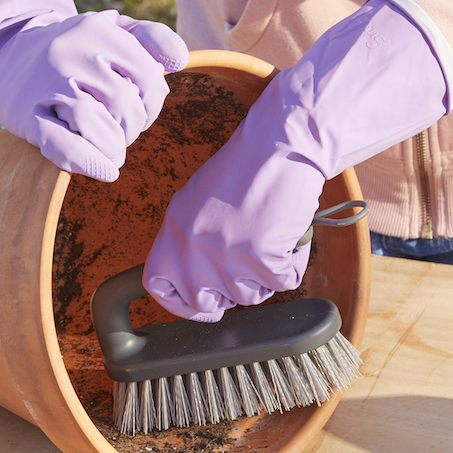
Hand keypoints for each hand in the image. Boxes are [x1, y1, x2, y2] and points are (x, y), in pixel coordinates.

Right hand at [0, 0, 188, 180]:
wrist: (7, 49)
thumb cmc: (75, 46)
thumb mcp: (113, 29)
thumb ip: (152, 38)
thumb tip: (179, 62)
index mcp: (98, 30)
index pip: (148, 78)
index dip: (153, 105)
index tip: (140, 113)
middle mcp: (71, 52)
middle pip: (125, 105)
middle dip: (132, 128)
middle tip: (122, 133)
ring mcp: (46, 83)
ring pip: (97, 125)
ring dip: (114, 148)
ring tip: (112, 151)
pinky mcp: (25, 114)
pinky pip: (63, 145)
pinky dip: (90, 162)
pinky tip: (106, 170)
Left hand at [143, 0, 452, 320]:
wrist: (281, 146)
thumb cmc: (245, 171)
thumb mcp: (196, 203)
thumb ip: (187, 242)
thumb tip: (190, 283)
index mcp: (173, 232)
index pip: (158, 287)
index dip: (180, 304)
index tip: (202, 306)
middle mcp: (193, 249)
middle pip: (207, 302)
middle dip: (231, 291)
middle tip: (247, 263)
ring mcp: (226, 258)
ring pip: (249, 296)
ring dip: (265, 274)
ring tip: (269, 233)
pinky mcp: (262, 260)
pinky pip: (283, 281)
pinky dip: (293, 261)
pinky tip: (289, 233)